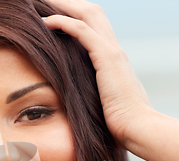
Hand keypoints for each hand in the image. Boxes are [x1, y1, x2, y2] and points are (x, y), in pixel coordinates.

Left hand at [42, 0, 155, 148]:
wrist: (138, 129)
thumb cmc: (120, 124)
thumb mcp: (103, 104)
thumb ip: (93, 95)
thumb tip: (79, 103)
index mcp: (113, 58)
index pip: (94, 25)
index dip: (75, 15)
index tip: (52, 15)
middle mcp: (114, 49)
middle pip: (91, 11)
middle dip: (68, 3)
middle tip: (44, 2)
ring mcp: (112, 52)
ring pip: (87, 13)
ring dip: (63, 5)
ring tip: (41, 4)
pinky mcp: (107, 58)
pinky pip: (82, 30)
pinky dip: (62, 22)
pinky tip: (45, 22)